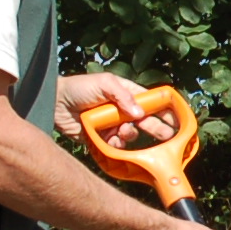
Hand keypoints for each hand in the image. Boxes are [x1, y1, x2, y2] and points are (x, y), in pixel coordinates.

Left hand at [55, 71, 176, 147]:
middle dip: (156, 128)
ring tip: (122, 131)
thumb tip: (139, 113)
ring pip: (131, 135)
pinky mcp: (101, 138)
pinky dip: (116, 145)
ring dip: (130, 135)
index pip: (150, 102)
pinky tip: (111, 139)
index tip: (176, 118)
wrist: (54, 104)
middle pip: (145, 121)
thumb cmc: (79, 88)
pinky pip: (116, 146)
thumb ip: (123, 96)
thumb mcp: (104, 83)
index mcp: (125, 94)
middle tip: (167, 136)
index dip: (164, 109)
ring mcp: (112, 125)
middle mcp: (121, 111)